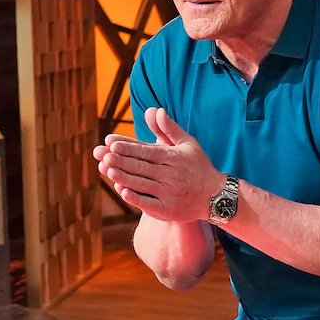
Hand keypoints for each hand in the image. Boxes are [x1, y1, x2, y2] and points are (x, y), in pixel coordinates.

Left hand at [93, 108, 221, 222]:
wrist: (216, 197)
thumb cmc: (198, 167)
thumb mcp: (188, 144)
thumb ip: (169, 128)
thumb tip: (154, 109)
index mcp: (172, 157)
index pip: (146, 151)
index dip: (128, 147)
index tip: (110, 142)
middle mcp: (170, 174)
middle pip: (141, 166)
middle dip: (121, 160)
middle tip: (103, 155)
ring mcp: (169, 193)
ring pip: (143, 184)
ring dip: (124, 177)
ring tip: (108, 170)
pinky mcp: (168, 210)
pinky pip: (150, 204)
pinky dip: (136, 198)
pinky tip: (123, 192)